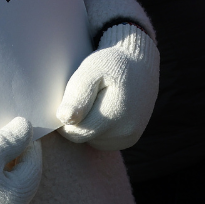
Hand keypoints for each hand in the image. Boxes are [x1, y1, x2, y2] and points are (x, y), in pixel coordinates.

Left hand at [57, 24, 158, 149]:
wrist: (139, 62)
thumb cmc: (111, 64)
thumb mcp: (90, 71)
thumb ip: (77, 95)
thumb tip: (65, 118)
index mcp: (115, 115)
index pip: (74, 133)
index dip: (65, 118)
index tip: (69, 98)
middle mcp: (126, 132)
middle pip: (84, 138)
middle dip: (79, 120)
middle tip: (89, 96)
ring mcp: (130, 137)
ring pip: (93, 141)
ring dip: (90, 124)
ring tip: (100, 101)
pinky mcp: (130, 139)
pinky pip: (103, 141)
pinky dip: (99, 129)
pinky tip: (106, 109)